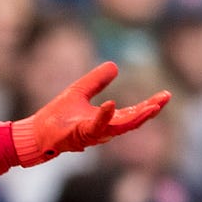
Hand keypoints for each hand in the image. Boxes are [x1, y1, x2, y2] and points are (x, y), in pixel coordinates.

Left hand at [12, 62, 169, 166]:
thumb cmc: (56, 117)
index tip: (166, 95)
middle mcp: (103, 130)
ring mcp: (91, 135)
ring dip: (136, 117)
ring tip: (151, 106)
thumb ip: (97, 81)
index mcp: (106, 120)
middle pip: (131, 121)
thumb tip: (115, 66)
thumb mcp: (80, 91)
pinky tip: (111, 103)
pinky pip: (94, 127)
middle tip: (165, 99)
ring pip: (118, 128)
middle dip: (149, 111)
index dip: (150, 105)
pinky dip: (103, 116)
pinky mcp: (78, 135)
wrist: (35, 133)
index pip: (133, 113)